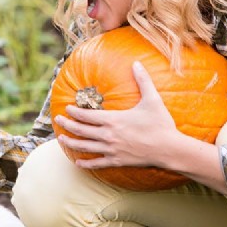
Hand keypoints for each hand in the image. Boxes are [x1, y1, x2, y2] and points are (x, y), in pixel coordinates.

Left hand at [54, 61, 178, 168]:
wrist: (169, 149)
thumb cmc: (160, 124)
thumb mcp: (152, 100)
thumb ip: (143, 80)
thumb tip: (137, 63)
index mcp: (113, 120)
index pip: (86, 115)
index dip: (74, 111)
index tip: (67, 108)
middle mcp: (108, 135)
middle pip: (80, 130)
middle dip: (67, 124)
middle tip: (58, 120)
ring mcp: (111, 150)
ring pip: (84, 147)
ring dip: (70, 142)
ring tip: (61, 139)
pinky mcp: (117, 161)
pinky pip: (97, 164)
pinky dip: (85, 163)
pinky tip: (77, 162)